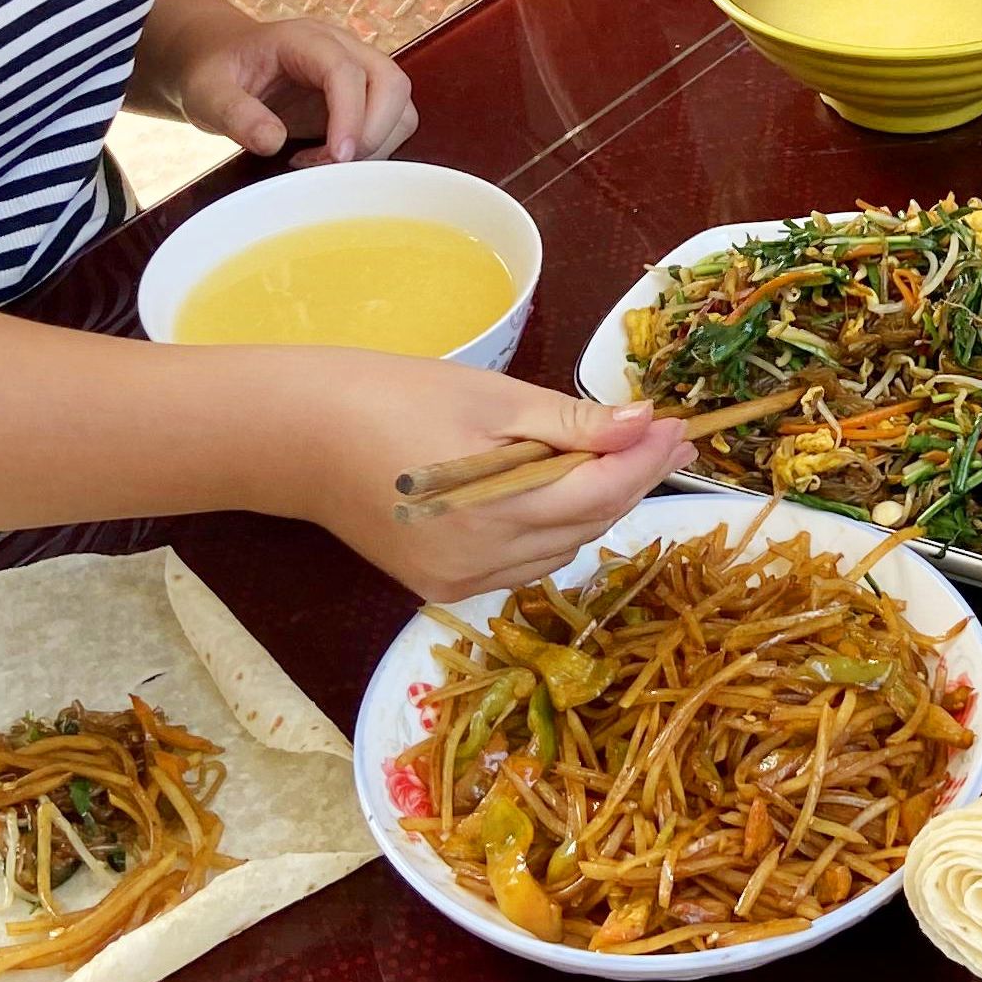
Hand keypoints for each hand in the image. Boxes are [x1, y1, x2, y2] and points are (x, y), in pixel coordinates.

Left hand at [167, 16, 418, 164]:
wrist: (218, 59)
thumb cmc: (214, 72)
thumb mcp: (208, 93)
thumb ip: (234, 114)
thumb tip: (273, 142)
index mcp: (305, 39)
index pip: (346, 70)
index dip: (350, 114)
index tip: (338, 157)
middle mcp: (342, 48)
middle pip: (392, 82)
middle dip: (375, 131)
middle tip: (332, 165)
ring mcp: (356, 70)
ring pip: (399, 104)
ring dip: (376, 143)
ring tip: (323, 163)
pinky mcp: (360, 97)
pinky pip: (390, 122)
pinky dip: (371, 148)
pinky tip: (326, 159)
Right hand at [293, 353, 691, 602]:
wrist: (299, 437)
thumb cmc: (392, 397)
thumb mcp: (489, 398)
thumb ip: (571, 422)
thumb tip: (645, 424)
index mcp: (494, 513)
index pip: (600, 493)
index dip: (648, 460)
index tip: (682, 426)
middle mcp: (481, 563)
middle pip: (586, 524)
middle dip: (631, 479)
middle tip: (666, 435)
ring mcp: (459, 581)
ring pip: (560, 548)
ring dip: (596, 505)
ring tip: (625, 456)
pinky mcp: (440, 585)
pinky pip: (523, 562)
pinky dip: (553, 528)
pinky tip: (564, 490)